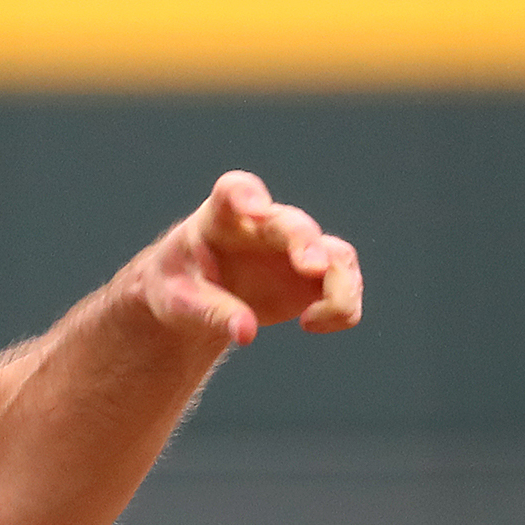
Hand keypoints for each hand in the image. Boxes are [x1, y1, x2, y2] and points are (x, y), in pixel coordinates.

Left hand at [129, 170, 362, 347]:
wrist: (195, 297)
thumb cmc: (181, 287)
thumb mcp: (180, 302)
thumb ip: (210, 313)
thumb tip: (246, 333)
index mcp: (219, 218)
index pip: (232, 191)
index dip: (245, 193)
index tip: (254, 207)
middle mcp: (265, 224)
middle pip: (292, 223)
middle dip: (305, 241)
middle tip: (312, 266)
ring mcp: (295, 247)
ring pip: (335, 254)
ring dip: (339, 284)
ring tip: (311, 320)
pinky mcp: (314, 276)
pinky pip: (345, 286)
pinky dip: (342, 308)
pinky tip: (310, 324)